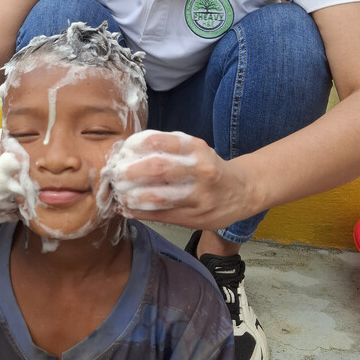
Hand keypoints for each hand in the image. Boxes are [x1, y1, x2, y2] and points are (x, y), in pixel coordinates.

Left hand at [109, 130, 253, 230]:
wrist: (243, 191)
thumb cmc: (210, 168)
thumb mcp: (196, 149)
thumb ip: (167, 149)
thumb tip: (127, 153)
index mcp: (196, 148)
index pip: (159, 141)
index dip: (134, 146)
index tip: (122, 151)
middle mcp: (199, 170)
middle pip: (157, 168)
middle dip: (130, 172)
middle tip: (115, 174)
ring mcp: (198, 196)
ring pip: (157, 197)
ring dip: (131, 196)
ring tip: (120, 194)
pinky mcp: (195, 218)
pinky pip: (161, 216)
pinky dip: (139, 213)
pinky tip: (126, 209)